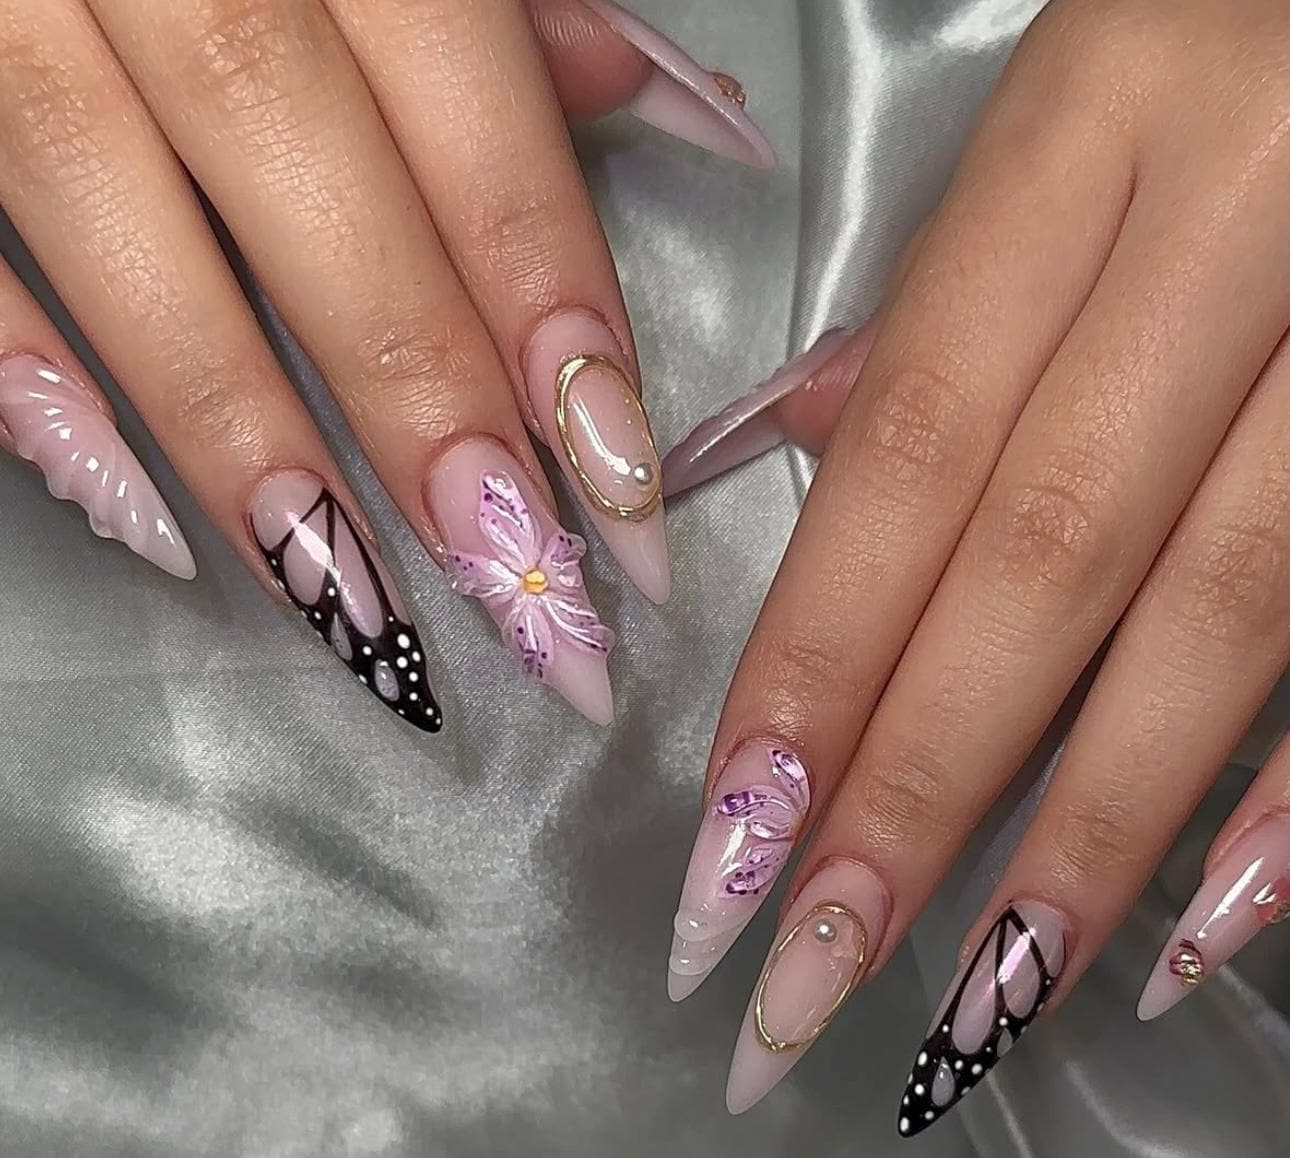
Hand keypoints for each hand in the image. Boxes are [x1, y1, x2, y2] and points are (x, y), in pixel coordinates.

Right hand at [0, 0, 772, 728]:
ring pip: (110, 205)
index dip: (547, 293)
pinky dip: (23, 371)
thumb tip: (639, 88)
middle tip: (504, 570)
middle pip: (297, 158)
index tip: (616, 472)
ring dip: (236, 421)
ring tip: (345, 594)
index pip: (464, 100)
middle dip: (411, 380)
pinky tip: (127, 507)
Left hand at [662, 0, 1289, 1129]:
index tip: (733, 840)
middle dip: (917, 789)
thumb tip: (784, 453)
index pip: (910, 452)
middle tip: (812, 973)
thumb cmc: (1215, 35)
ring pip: (1218, 613)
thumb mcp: (1059, 116)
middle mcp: (1234, 231)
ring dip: (1089, 829)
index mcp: (1086, 141)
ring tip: (982, 994)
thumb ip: (930, 307)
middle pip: (1043, 560)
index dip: (818, 659)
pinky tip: (1196, 924)